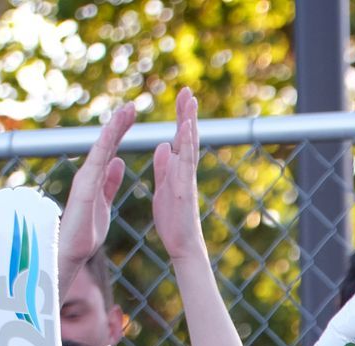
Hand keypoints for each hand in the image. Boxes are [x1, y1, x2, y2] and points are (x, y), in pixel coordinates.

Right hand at [59, 103, 135, 277]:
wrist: (71, 250)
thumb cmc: (85, 229)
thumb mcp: (104, 201)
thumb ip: (110, 182)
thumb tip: (119, 162)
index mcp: (96, 176)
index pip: (111, 148)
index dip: (121, 130)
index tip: (132, 114)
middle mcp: (89, 173)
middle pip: (106, 143)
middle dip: (118, 124)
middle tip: (132, 106)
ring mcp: (84, 180)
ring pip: (99, 150)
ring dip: (112, 131)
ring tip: (124, 113)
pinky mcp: (84, 191)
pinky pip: (95, 167)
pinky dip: (103, 152)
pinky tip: (111, 139)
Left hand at [152, 89, 207, 263]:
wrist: (182, 245)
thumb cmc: (173, 221)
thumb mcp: (163, 187)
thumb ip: (164, 167)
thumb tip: (163, 146)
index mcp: (177, 171)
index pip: (179, 139)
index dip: (180, 118)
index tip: (181, 97)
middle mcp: (185, 171)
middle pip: (187, 137)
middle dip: (187, 113)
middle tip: (187, 90)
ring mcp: (187, 179)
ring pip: (190, 146)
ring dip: (189, 123)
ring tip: (189, 101)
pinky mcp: (184, 189)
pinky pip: (186, 164)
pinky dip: (186, 145)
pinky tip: (184, 128)